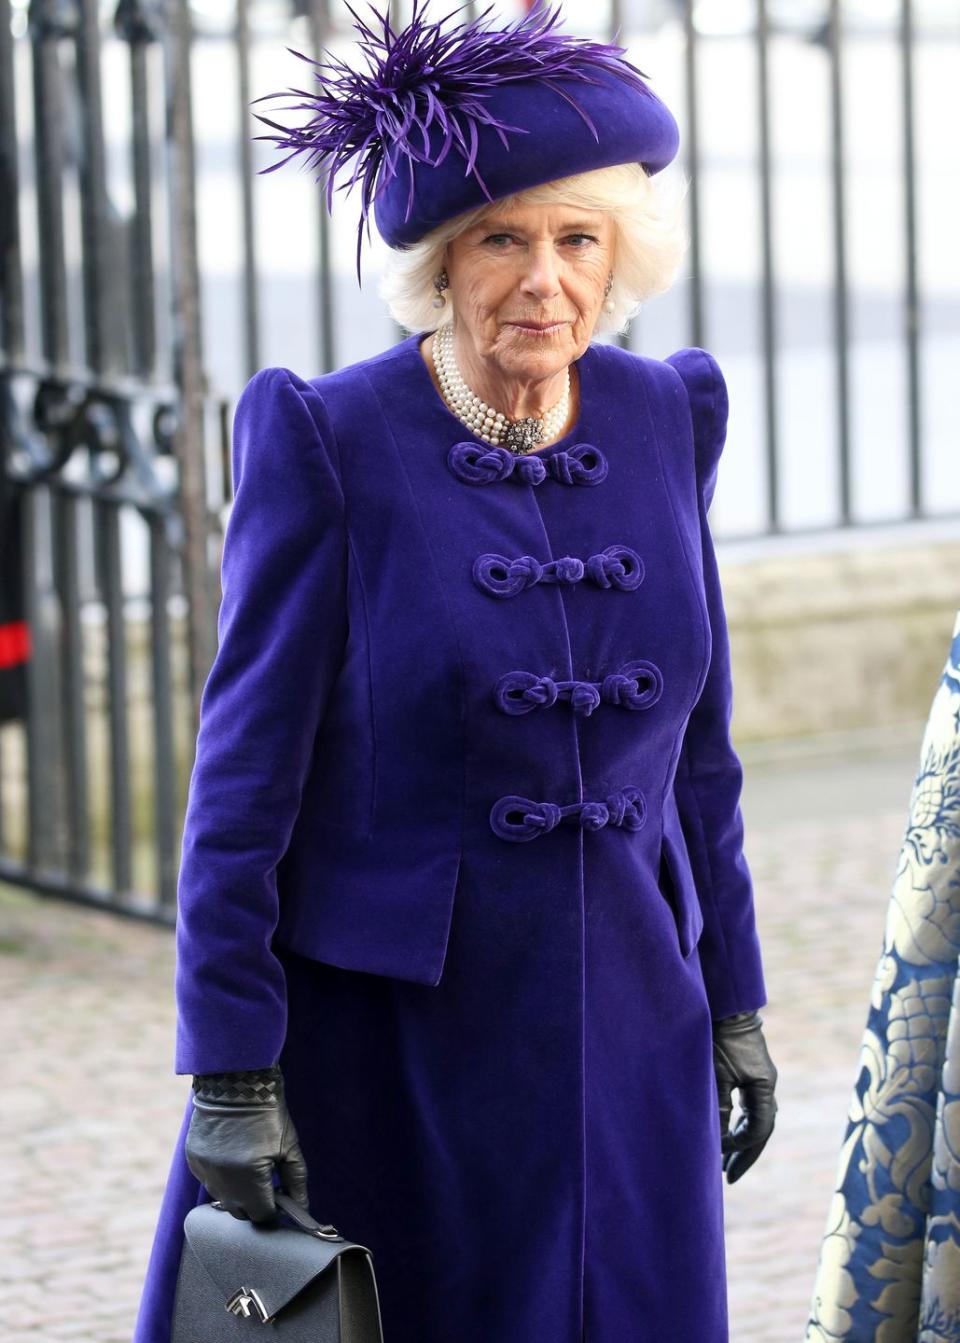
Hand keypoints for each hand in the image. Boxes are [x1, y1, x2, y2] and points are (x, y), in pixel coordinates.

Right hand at [184, 1065, 308, 1220]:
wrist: (236, 1082)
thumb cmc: (268, 1112)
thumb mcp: (289, 1145)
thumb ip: (297, 1180)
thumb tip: (301, 1206)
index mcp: (250, 1178)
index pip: (262, 1214)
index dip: (273, 1207)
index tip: (278, 1192)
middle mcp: (223, 1180)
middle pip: (240, 1211)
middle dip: (255, 1202)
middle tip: (265, 1180)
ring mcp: (205, 1171)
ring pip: (222, 1198)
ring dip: (236, 1191)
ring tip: (247, 1163)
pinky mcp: (193, 1160)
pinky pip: (208, 1181)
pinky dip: (220, 1176)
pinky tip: (230, 1154)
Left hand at [712, 1009, 776, 1183]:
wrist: (727, 1006)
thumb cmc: (719, 1037)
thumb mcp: (716, 1074)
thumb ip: (718, 1107)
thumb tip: (716, 1141)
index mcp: (764, 1087)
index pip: (759, 1129)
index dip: (740, 1147)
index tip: (720, 1158)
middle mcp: (767, 1086)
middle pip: (762, 1129)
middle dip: (746, 1154)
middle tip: (729, 1176)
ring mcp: (761, 1080)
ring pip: (758, 1120)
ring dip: (743, 1140)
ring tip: (726, 1161)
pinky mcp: (752, 1074)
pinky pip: (752, 1108)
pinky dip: (741, 1124)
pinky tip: (728, 1132)